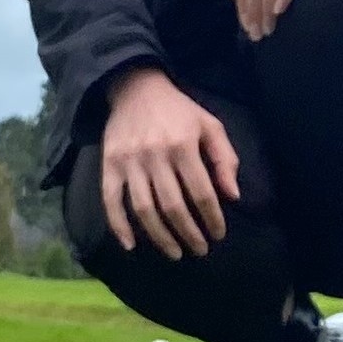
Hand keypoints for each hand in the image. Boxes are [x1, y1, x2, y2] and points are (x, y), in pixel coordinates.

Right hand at [97, 65, 238, 260]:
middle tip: (200, 250)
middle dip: (189, 233)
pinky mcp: (109, 165)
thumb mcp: (210, 125)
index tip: (218, 235)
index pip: (202, 192)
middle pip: (173, 206)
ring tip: (175, 253)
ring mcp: (129, 162)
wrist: (135, 88)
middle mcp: (156, 155)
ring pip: (144, 209)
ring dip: (160, 237)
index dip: (212, 218)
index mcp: (183, 145)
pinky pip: (111, 201)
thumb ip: (224, 159)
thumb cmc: (179, 111)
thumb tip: (232, 196)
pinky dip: (119, 226)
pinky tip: (131, 246)